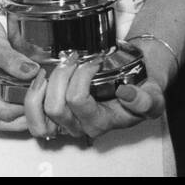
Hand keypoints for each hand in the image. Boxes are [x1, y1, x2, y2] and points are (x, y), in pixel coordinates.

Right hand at [0, 0, 40, 128]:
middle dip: (23, 108)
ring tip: (35, 88)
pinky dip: (9, 97)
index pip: (2, 113)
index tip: (41, 92)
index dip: (25, 105)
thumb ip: (15, 61)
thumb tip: (34, 73)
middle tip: (43, 93)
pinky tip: (23, 87)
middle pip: (0, 117)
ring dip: (17, 104)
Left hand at [12, 56, 166, 141]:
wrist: (135, 87)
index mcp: (99, 123)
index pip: (78, 100)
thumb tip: (126, 94)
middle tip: (73, 58)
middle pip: (54, 106)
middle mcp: (78, 126)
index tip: (94, 60)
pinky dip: (32, 95)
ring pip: (38, 113)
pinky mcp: (52, 115)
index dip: (81, 75)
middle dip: (61, 75)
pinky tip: (41, 78)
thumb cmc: (140, 92)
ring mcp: (63, 122)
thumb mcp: (153, 96)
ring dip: (42, 86)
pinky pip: (32, 115)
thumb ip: (145, 100)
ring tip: (55, 67)